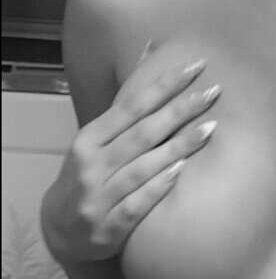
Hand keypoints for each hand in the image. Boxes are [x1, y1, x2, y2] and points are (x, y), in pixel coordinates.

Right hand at [42, 52, 218, 262]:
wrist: (59, 230)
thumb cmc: (89, 171)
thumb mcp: (98, 136)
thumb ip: (128, 99)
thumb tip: (151, 48)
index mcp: (89, 138)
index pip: (132, 105)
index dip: (165, 84)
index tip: (196, 66)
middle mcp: (92, 165)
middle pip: (142, 133)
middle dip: (180, 109)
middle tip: (212, 92)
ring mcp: (98, 198)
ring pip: (142, 166)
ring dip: (179, 146)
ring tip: (211, 128)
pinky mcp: (108, 228)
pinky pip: (137, 204)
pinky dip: (158, 187)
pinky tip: (181, 171)